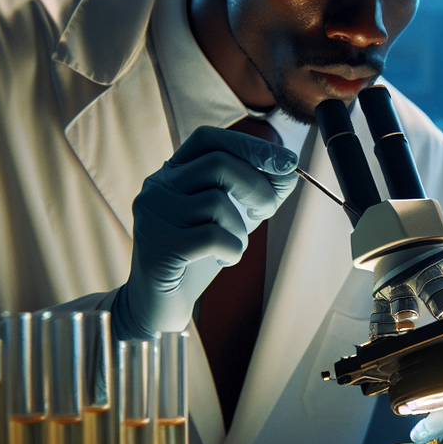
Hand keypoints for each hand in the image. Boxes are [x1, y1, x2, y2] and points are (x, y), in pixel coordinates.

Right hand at [113, 126, 297, 337]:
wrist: (158, 304)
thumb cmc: (198, 256)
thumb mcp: (232, 217)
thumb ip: (257, 191)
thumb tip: (289, 168)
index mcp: (173, 173)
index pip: (208, 139)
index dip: (250, 144)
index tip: (287, 161)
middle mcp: (157, 186)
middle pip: (217, 164)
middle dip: (256, 187)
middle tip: (266, 213)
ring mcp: (153, 215)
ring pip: (216, 202)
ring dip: (240, 229)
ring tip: (231, 247)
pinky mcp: (157, 246)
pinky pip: (212, 236)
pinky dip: (231, 249)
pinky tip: (222, 259)